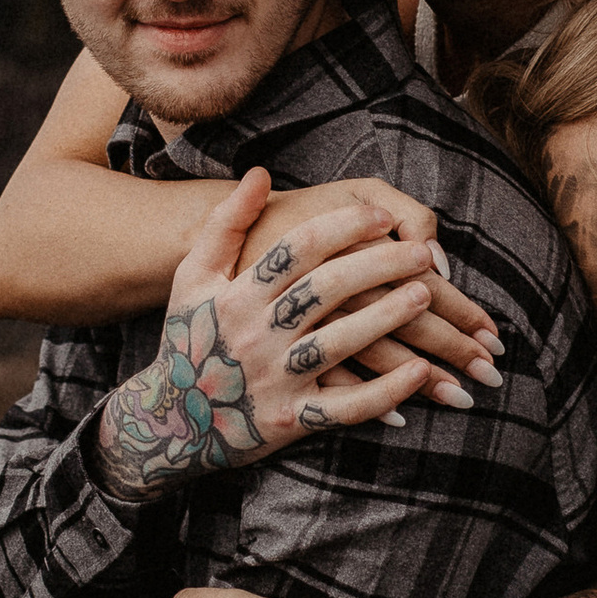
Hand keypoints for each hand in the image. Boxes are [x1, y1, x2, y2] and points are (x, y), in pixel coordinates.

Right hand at [90, 171, 461, 503]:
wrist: (170, 423)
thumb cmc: (189, 339)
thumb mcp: (193, 277)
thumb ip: (226, 224)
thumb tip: (260, 174)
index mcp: (237, 295)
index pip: (299, 248)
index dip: (346, 227)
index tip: (384, 218)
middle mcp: (255, 334)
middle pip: (327, 289)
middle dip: (380, 265)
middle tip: (422, 254)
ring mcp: (274, 379)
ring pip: (340, 343)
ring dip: (388, 318)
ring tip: (426, 295)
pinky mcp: (291, 421)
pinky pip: (345, 407)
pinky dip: (384, 392)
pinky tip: (417, 373)